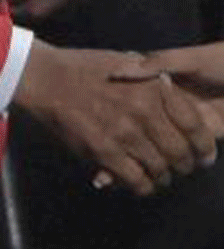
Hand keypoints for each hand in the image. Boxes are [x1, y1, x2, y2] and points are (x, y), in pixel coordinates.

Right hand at [12, 43, 219, 195]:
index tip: (204, 154)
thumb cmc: (84, 66)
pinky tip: (140, 183)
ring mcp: (124, 134)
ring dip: (163, 177)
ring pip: (160, 169)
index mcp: (154, 88)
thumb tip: (177, 95)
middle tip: (181, 168)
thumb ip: (154, 80)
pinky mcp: (104, 152)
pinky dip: (142, 186)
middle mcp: (145, 112)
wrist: (43, 77)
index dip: (205, 146)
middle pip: (181, 153)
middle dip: (185, 165)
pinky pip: (136, 180)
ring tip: (159, 176)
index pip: (196, 126)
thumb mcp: (127, 62)